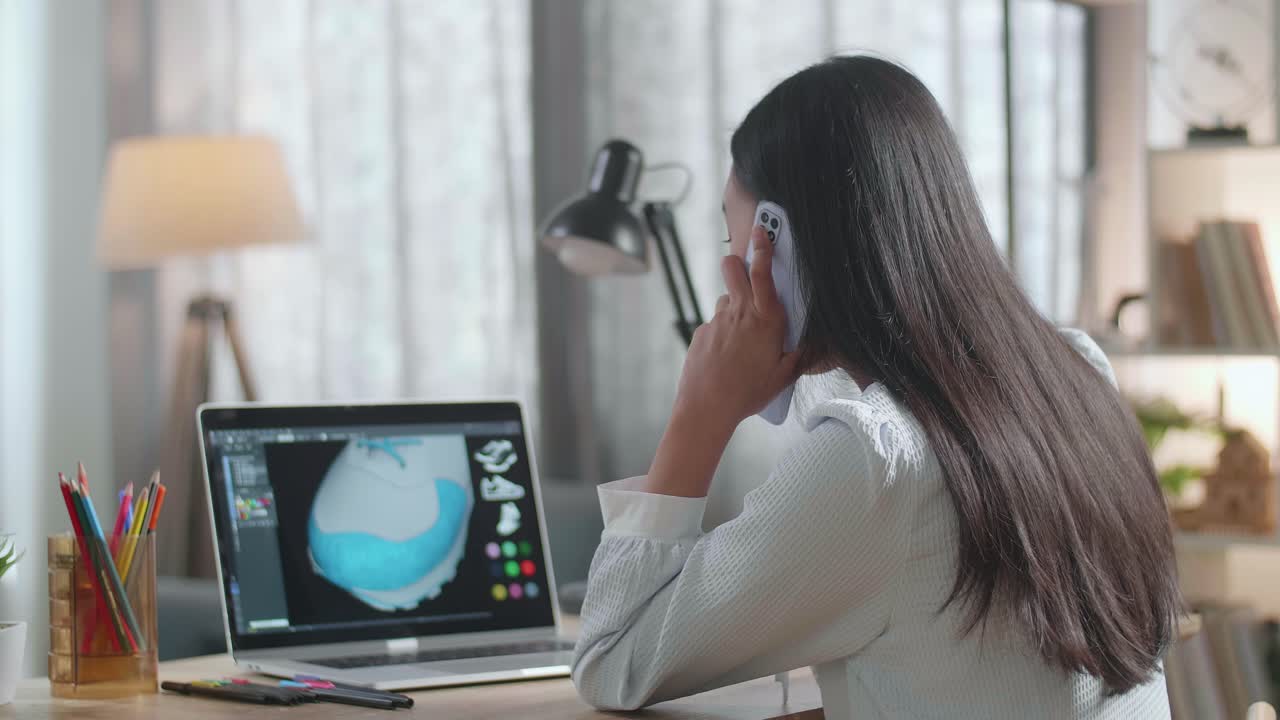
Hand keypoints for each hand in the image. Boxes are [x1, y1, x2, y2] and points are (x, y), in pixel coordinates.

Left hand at [673, 225, 800, 430]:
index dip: (763, 248)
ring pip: (725, 300)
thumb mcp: (784, 376)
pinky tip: (726, 357)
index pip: (763, 274)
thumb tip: (825, 345)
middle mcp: (739, 313)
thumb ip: (804, 355)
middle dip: (738, 262)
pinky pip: (715, 325)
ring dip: (734, 307)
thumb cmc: (749, 392)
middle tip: (745, 271)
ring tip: (742, 336)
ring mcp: (716, 321)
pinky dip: (722, 334)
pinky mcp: (701, 333)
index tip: (761, 230)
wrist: (706, 408)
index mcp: (765, 320)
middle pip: (732, 269)